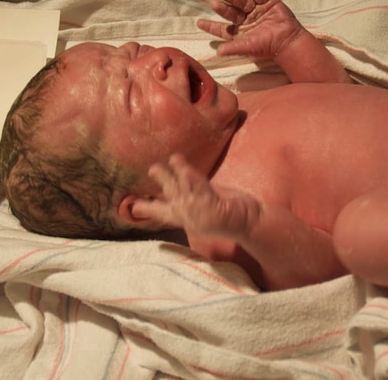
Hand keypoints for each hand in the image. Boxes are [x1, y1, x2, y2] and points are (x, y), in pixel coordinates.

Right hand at [131, 154, 259, 237]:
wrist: (254, 225)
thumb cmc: (234, 215)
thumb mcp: (209, 206)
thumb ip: (195, 197)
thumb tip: (179, 184)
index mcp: (189, 220)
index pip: (165, 215)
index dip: (149, 210)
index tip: (134, 206)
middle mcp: (192, 219)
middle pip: (171, 199)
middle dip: (161, 183)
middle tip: (151, 169)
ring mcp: (201, 214)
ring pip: (181, 191)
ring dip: (171, 175)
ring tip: (164, 162)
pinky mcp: (213, 207)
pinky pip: (198, 188)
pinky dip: (188, 175)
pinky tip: (180, 164)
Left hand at [197, 0, 302, 58]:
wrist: (287, 40)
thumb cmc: (268, 46)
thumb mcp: (248, 47)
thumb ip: (233, 48)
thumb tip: (218, 53)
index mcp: (239, 31)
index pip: (222, 28)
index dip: (211, 26)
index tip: (199, 23)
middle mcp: (246, 19)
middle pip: (231, 12)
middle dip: (222, 8)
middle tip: (213, 3)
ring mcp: (256, 9)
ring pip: (242, 1)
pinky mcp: (268, 1)